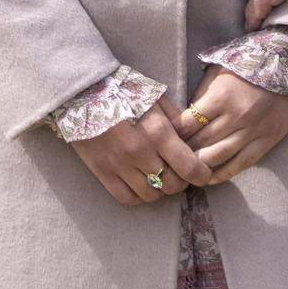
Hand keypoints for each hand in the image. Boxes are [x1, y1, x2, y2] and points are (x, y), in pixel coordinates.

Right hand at [68, 97, 214, 205]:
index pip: (189, 167)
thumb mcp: (156, 97)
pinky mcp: (102, 173)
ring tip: (159, 176)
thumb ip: (177, 119)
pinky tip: (141, 183)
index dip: (201, 175)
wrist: (83, 92)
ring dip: (160, 189)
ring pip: (151, 195)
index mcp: (157, 131)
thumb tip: (194, 138)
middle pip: (172, 185)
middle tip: (180, 173)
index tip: (204, 174)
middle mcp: (140, 152)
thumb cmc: (123, 90)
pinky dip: (138, 195)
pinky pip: (127, 198)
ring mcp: (119, 165)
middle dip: (181, 181)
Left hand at [175, 68, 287, 183]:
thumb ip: (202, 95)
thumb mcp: (220, 70)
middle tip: (170, 160)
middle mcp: (237, 115)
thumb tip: (184, 120)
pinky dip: (224, 174)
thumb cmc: (250, 62)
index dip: (173, 135)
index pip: (188, 124)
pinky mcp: (268, 139)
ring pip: (219, 156)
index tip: (164, 141)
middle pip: (201, 142)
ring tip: (187, 172)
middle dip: (183, 152)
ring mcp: (254, 129)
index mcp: (221, 96)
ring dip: (200, 166)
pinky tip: (210, 179)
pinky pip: (242, 163)